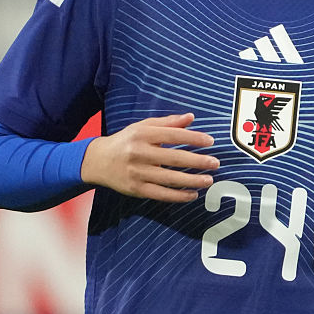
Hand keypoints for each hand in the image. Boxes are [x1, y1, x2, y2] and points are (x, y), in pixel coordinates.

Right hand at [80, 113, 218, 202]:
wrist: (98, 161)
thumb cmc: (126, 141)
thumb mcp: (143, 127)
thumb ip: (168, 123)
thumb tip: (191, 118)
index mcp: (142, 134)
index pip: (173, 136)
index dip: (193, 138)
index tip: (210, 142)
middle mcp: (139, 153)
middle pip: (174, 158)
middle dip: (197, 161)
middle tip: (215, 163)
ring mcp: (137, 173)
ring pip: (169, 179)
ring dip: (192, 180)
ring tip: (209, 180)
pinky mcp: (136, 189)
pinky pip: (161, 194)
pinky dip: (178, 196)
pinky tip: (193, 194)